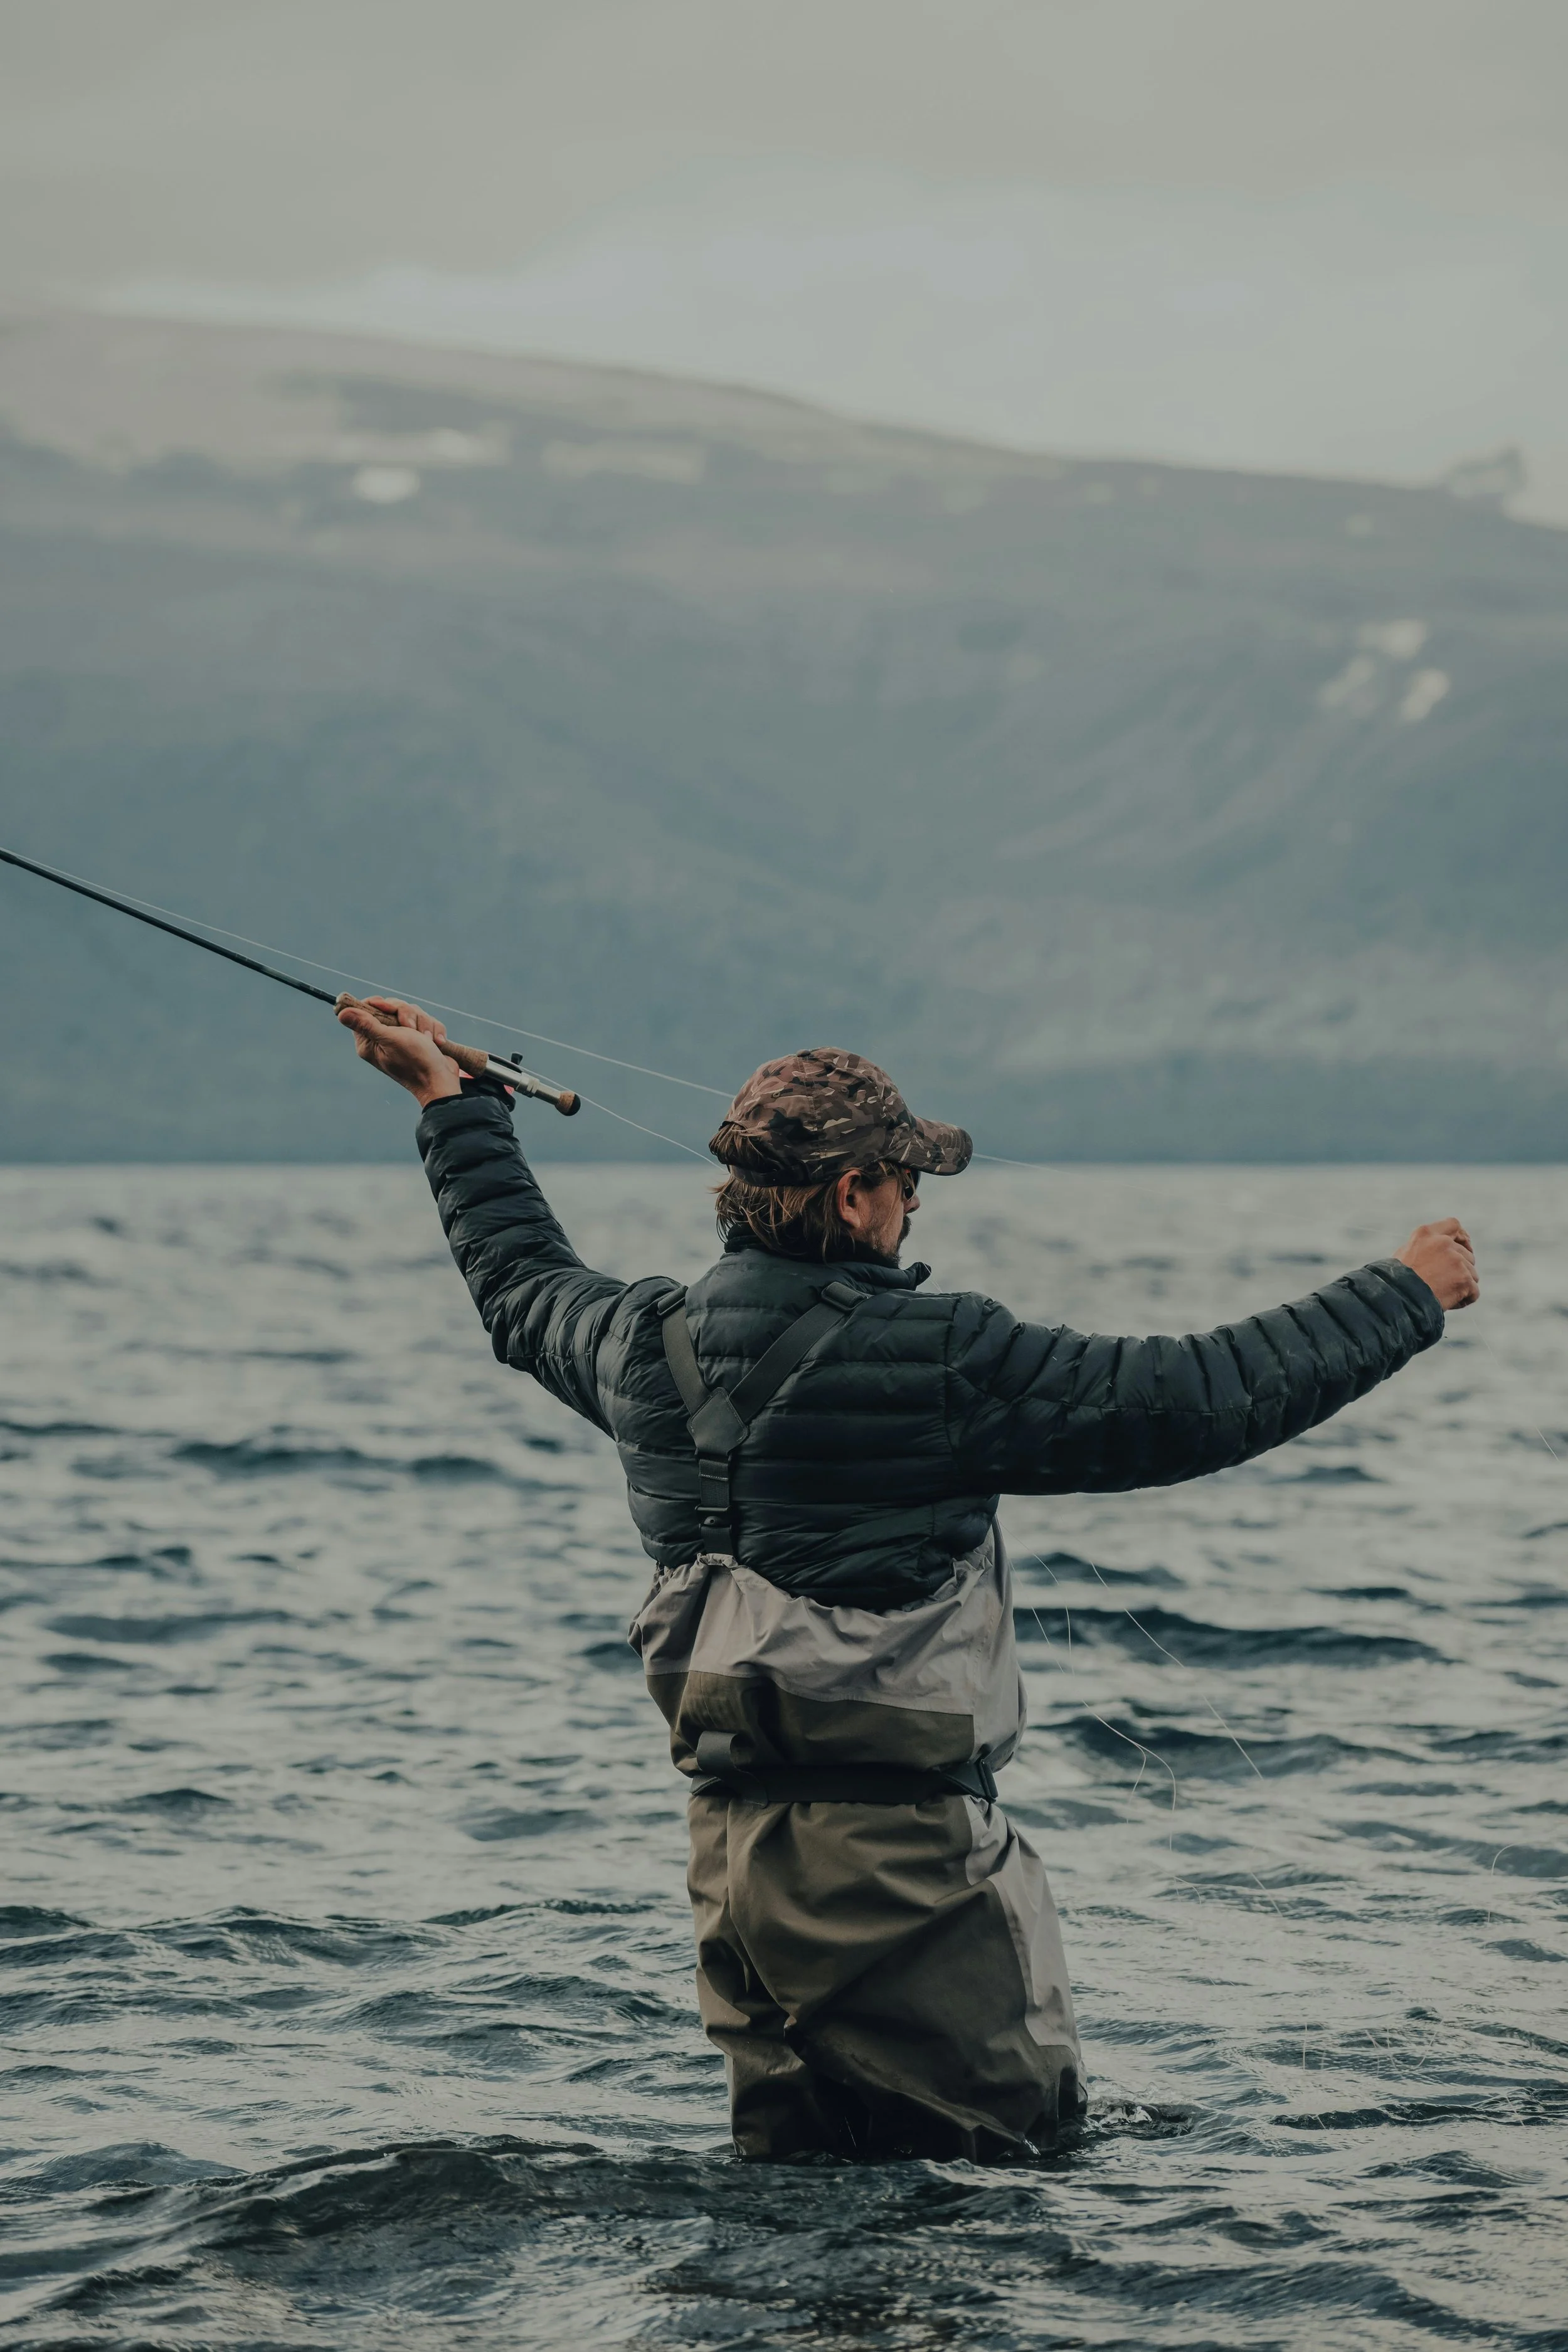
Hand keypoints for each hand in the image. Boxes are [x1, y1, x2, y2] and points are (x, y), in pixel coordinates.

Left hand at [336, 995, 462, 1108]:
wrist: (442, 1081)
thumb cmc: (415, 1062)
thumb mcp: (390, 1040)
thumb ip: (367, 1025)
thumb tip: (341, 1013)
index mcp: (369, 1041)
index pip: (366, 1010)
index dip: (380, 1004)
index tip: (390, 1008)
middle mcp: (383, 1038)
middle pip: (391, 1006)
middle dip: (407, 1014)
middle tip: (411, 1029)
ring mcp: (402, 1038)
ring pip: (411, 1012)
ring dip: (423, 1023)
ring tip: (427, 1040)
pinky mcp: (418, 1038)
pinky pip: (425, 1020)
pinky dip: (433, 1029)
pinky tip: (436, 1043)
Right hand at [1396, 1217, 1478, 1310]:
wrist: (1397, 1300)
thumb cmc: (1395, 1282)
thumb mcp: (1405, 1255)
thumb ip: (1424, 1248)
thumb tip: (1438, 1254)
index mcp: (1426, 1234)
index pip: (1453, 1225)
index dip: (1463, 1237)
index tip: (1466, 1247)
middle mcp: (1443, 1243)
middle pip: (1466, 1255)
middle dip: (1461, 1271)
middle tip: (1446, 1285)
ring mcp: (1456, 1260)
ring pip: (1472, 1274)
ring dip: (1462, 1287)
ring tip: (1442, 1296)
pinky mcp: (1464, 1278)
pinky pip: (1473, 1292)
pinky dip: (1464, 1300)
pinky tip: (1449, 1304)